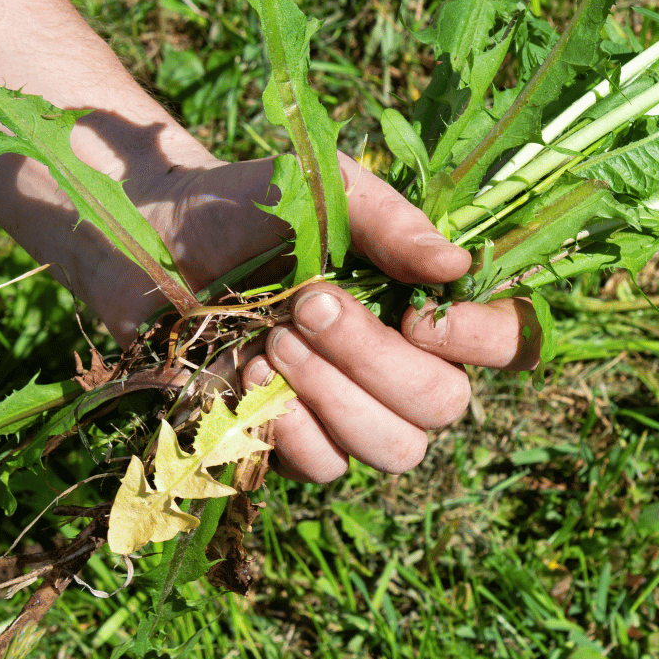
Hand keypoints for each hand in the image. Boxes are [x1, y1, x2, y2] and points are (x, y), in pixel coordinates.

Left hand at [124, 151, 538, 482]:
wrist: (148, 238)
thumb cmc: (248, 205)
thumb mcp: (325, 190)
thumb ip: (392, 223)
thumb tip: (457, 264)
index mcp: (427, 301)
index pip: (510, 342)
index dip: (485, 341)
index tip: (421, 313)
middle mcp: (402, 363)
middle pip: (445, 405)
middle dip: (375, 359)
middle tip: (308, 305)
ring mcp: (349, 410)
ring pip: (395, 448)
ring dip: (334, 396)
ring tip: (275, 339)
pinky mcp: (289, 443)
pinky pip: (327, 468)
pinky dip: (288, 427)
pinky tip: (247, 373)